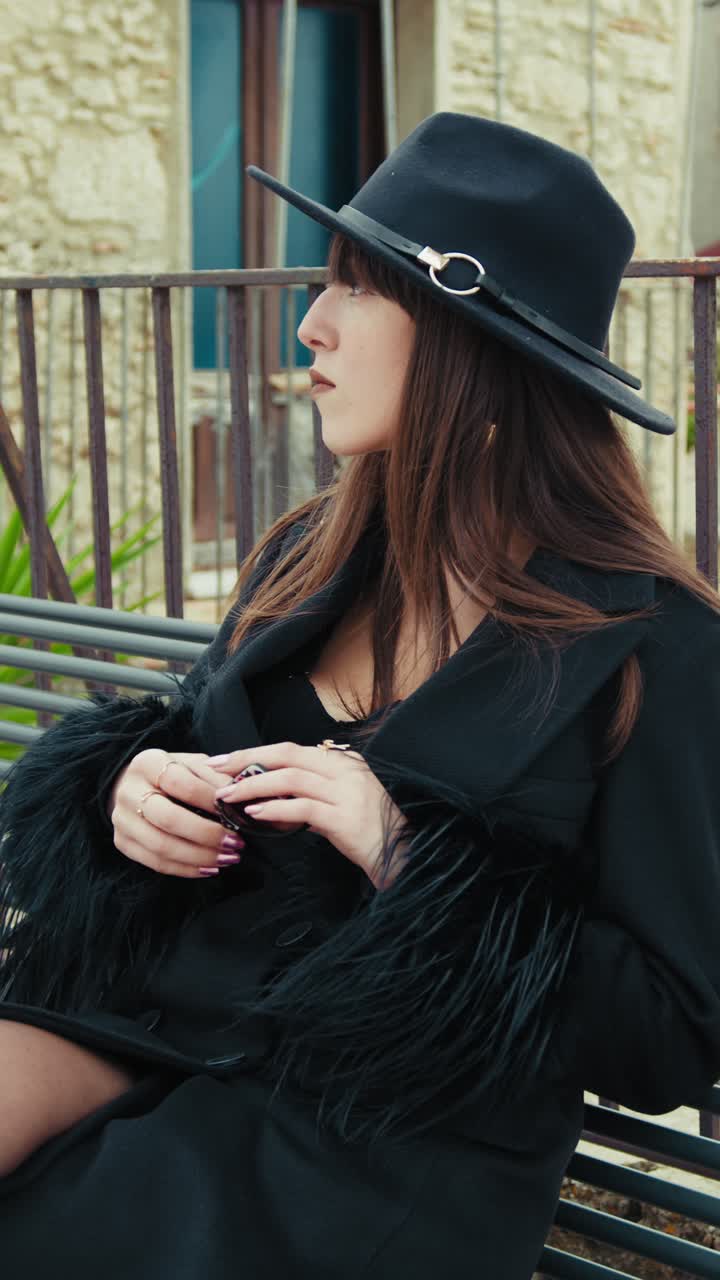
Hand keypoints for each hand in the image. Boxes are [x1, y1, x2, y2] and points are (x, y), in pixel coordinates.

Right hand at [110, 748, 246, 878]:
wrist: (135, 786)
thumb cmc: (172, 775)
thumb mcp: (192, 765)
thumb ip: (214, 776)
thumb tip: (238, 796)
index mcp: (147, 763)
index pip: (179, 783)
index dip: (208, 798)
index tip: (234, 811)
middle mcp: (129, 791)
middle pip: (169, 819)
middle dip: (207, 834)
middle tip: (236, 842)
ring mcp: (122, 819)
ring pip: (162, 846)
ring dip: (201, 856)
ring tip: (228, 858)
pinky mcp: (122, 843)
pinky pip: (156, 863)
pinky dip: (186, 869)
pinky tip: (209, 868)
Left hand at [209, 742, 410, 888]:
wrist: (406, 857)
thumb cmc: (372, 834)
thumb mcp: (342, 805)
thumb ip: (314, 796)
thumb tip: (275, 796)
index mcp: (344, 763)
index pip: (293, 750)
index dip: (257, 753)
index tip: (227, 760)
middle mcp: (346, 771)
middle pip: (288, 754)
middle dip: (248, 759)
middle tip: (217, 768)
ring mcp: (348, 793)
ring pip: (291, 778)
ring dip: (254, 785)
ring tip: (228, 795)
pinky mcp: (345, 818)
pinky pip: (303, 808)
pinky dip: (275, 809)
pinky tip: (254, 815)